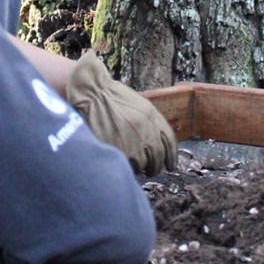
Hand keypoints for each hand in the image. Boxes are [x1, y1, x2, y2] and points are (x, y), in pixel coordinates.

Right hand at [64, 51, 177, 176]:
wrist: (91, 93)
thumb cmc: (110, 97)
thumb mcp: (138, 104)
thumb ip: (150, 122)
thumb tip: (156, 142)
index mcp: (153, 117)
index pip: (170, 142)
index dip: (171, 157)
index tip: (170, 165)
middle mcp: (146, 130)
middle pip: (158, 158)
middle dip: (154, 167)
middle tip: (150, 170)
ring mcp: (132, 142)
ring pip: (142, 165)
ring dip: (138, 166)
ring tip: (131, 163)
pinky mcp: (118, 151)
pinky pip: (126, 166)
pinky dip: (125, 166)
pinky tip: (121, 161)